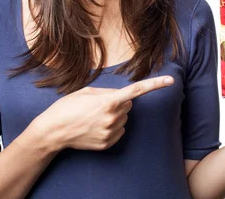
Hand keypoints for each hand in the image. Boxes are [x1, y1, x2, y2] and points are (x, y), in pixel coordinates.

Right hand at [33, 75, 174, 151]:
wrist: (53, 132)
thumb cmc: (67, 107)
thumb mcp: (86, 92)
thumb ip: (108, 92)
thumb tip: (121, 97)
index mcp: (109, 101)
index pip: (137, 91)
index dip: (155, 85)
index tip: (170, 81)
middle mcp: (113, 117)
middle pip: (128, 104)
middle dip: (119, 102)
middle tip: (99, 104)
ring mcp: (111, 132)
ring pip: (124, 118)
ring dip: (115, 115)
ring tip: (94, 116)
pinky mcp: (108, 143)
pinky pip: (119, 130)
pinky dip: (112, 127)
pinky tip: (95, 127)